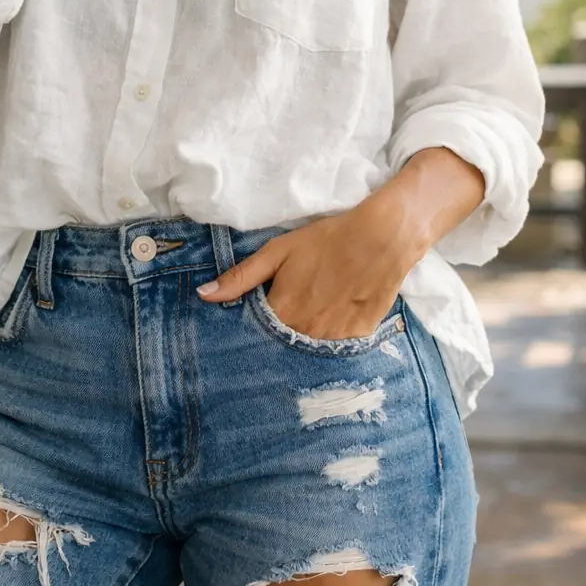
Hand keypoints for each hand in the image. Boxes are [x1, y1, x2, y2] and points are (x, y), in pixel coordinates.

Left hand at [196, 176, 427, 339]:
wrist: (381, 238)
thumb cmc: (324, 241)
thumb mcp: (277, 252)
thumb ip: (240, 277)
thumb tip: (203, 295)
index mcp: (281, 314)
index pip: (256, 335)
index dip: (255, 327)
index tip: (254, 320)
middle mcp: (305, 334)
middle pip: (283, 344)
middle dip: (279, 335)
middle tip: (289, 311)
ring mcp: (334, 340)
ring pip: (310, 347)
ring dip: (306, 336)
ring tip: (314, 312)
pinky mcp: (358, 337)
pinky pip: (338, 345)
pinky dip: (332, 333)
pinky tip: (336, 312)